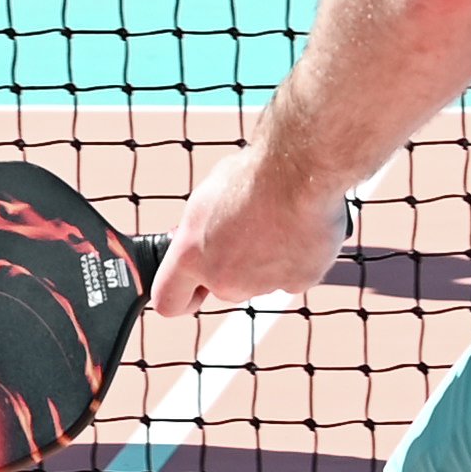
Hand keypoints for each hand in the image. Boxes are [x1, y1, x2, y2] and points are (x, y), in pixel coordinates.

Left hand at [152, 138, 349, 318]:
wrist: (301, 170)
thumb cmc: (253, 175)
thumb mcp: (207, 199)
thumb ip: (199, 232)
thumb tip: (197, 239)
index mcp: (191, 257)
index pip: (168, 301)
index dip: (180, 295)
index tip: (192, 287)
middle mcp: (223, 279)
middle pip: (222, 286)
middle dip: (231, 266)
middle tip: (246, 230)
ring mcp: (261, 285)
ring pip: (258, 281)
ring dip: (264, 260)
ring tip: (275, 220)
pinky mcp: (297, 283)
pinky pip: (291, 276)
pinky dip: (295, 259)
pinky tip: (298, 229)